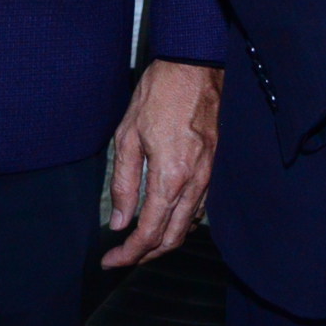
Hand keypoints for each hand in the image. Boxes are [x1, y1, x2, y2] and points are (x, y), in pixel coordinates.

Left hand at [103, 59, 221, 267]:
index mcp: (170, 176)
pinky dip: (182, 221)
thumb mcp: (127, 136)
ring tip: (141, 241)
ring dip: (165, 240)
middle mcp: (195, 181)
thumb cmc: (159, 94)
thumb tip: (119, 220)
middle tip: (123, 257)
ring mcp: (209, 173)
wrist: (194, 65)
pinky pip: (200, 205)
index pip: (149, 232)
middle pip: (173, 237)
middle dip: (147, 255)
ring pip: (189, 224)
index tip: (111, 260)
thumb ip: (123, 182)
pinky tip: (166, 216)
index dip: (129, 253)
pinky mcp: (215, 164)